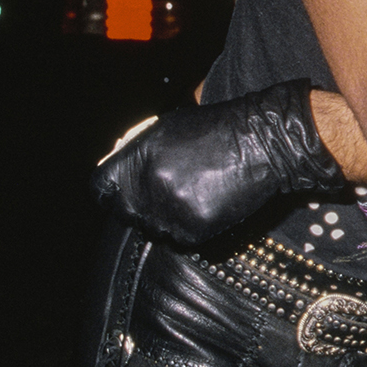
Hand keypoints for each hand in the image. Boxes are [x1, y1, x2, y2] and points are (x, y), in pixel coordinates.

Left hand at [90, 79, 344, 246]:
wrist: (265, 142)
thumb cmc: (219, 129)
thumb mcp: (169, 128)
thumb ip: (138, 153)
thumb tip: (116, 175)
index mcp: (139, 155)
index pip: (101, 188)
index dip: (114, 191)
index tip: (126, 192)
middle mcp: (150, 182)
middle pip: (127, 213)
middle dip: (143, 206)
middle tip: (170, 193)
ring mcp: (172, 207)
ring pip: (155, 228)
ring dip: (170, 217)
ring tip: (197, 193)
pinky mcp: (195, 226)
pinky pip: (181, 238)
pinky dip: (193, 227)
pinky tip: (211, 203)